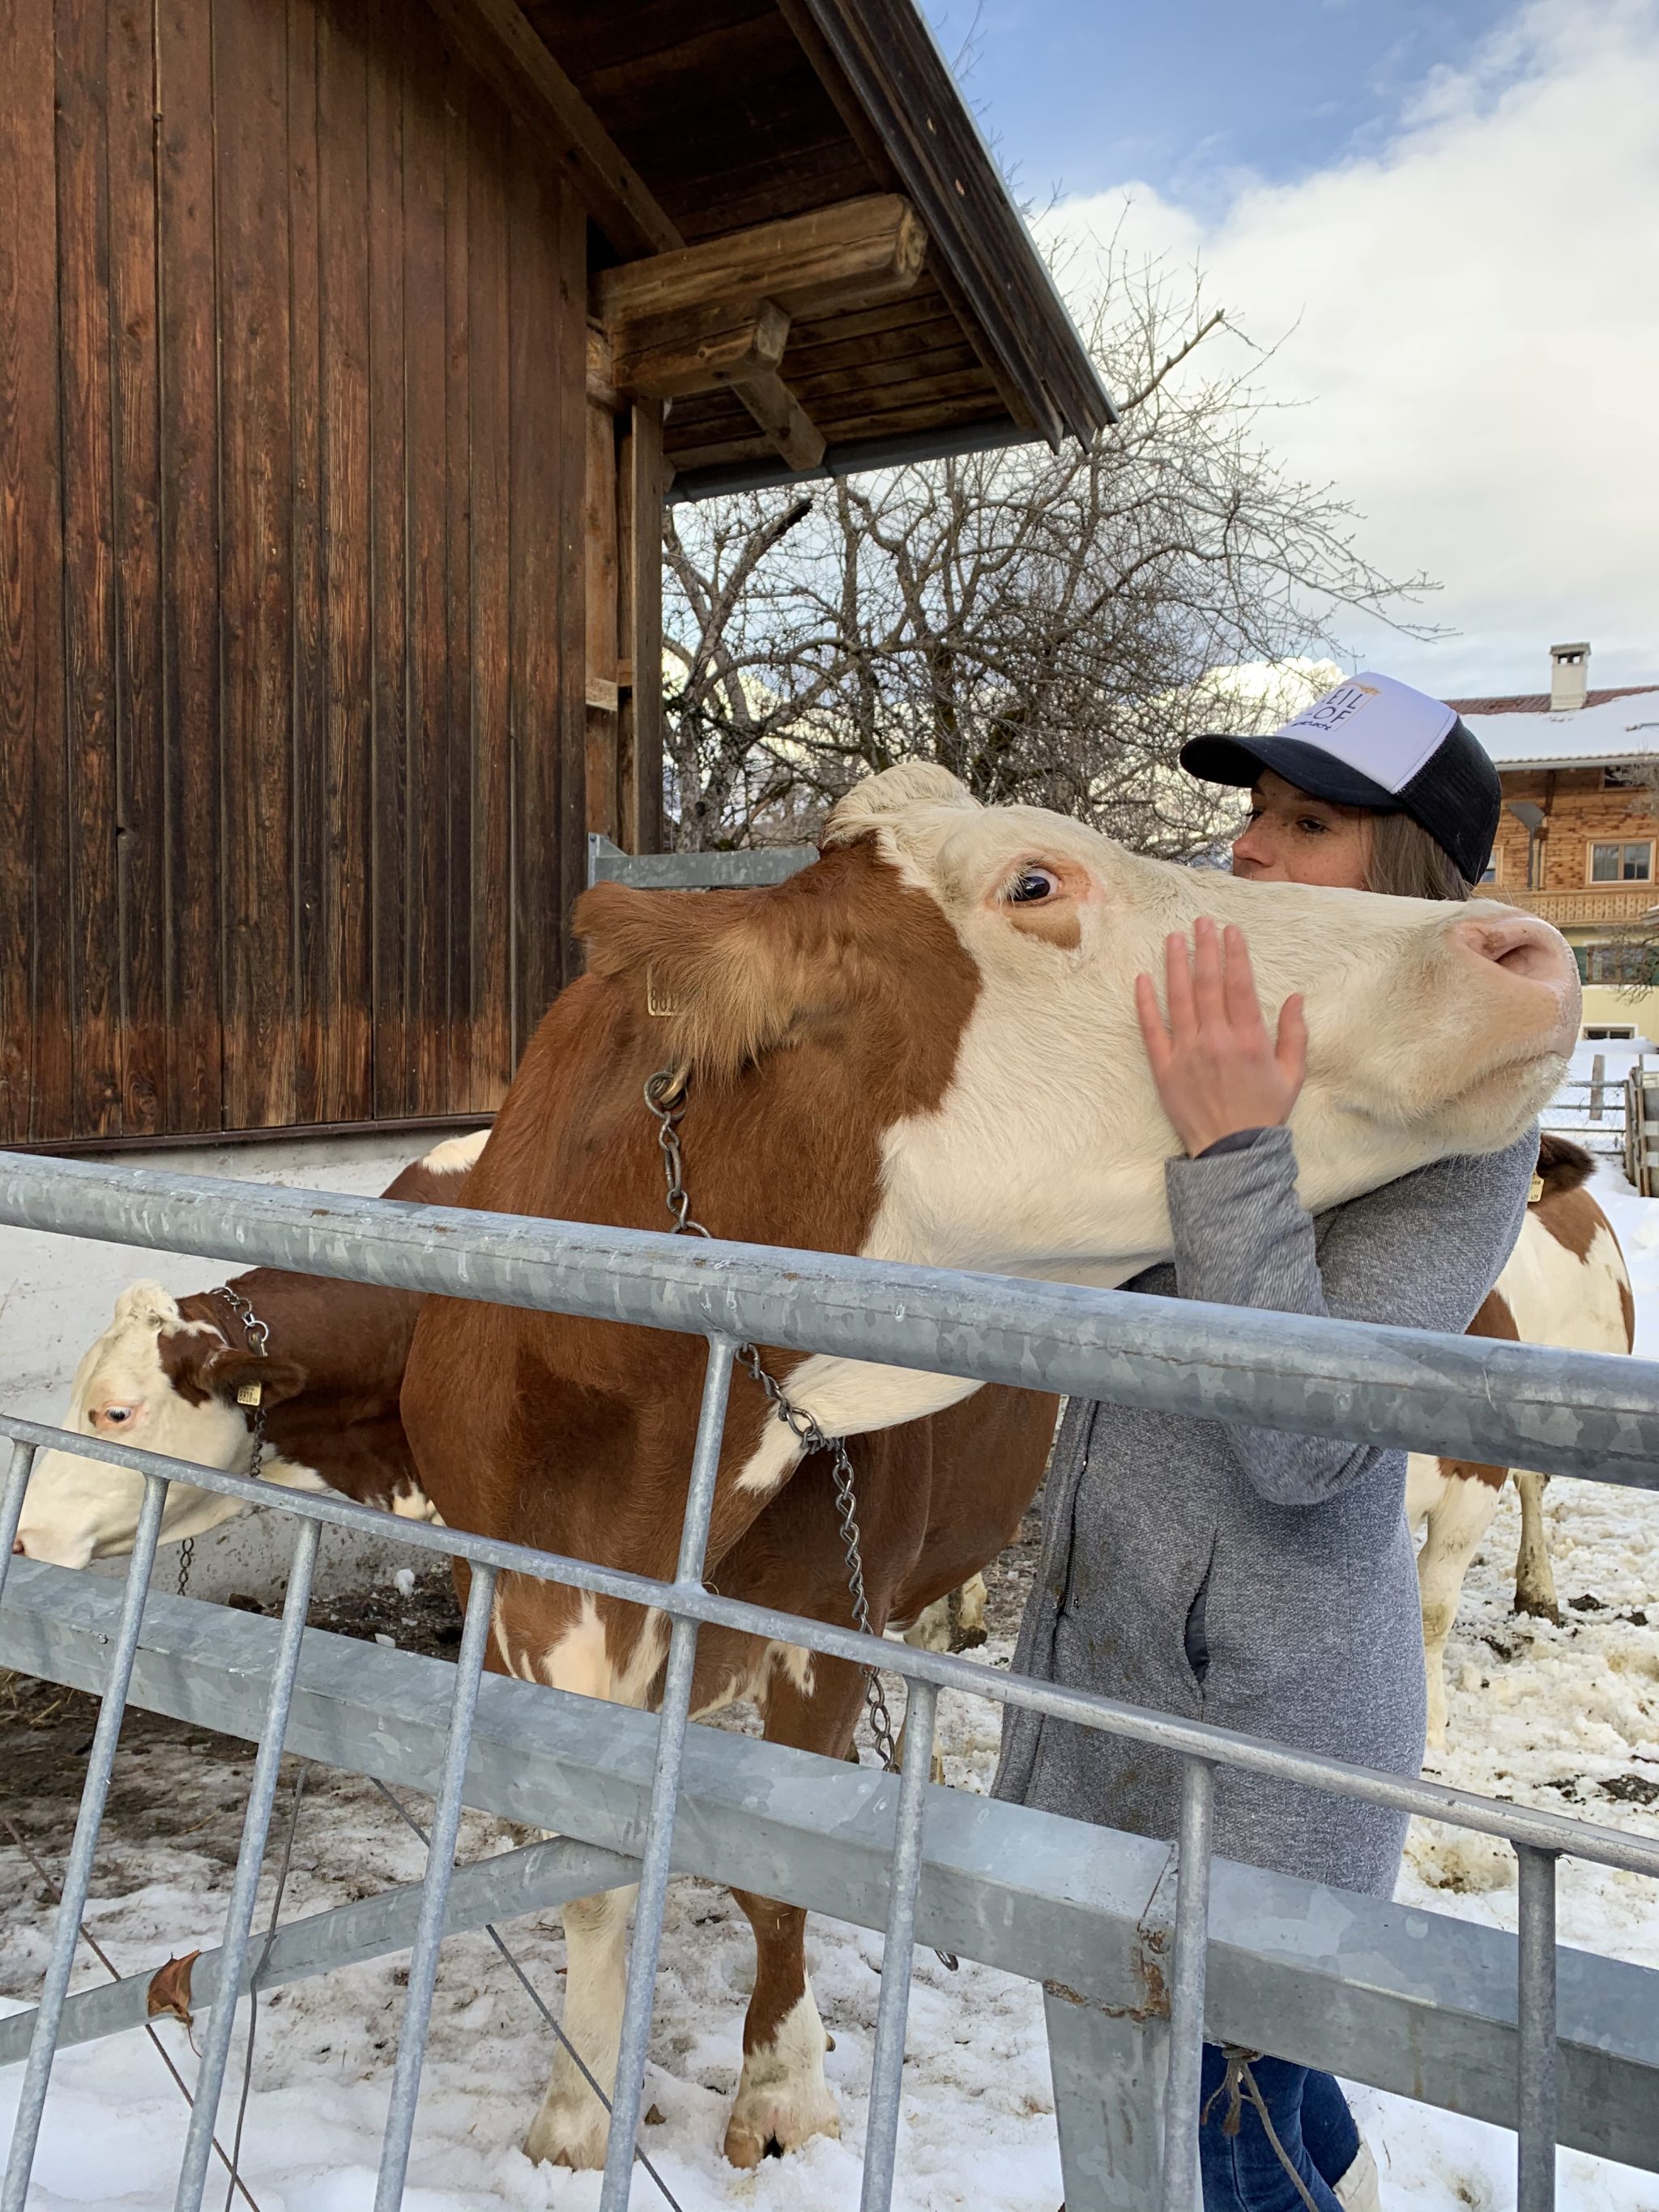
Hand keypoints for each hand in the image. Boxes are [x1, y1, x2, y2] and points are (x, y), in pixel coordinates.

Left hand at [1134, 917, 1306, 1155]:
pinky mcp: (1164, 1068)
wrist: (1231, 1152)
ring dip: (1176, 965)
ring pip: (1179, 999)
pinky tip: (1142, 978)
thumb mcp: (1292, 1074)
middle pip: (1208, 984)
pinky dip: (1145, 1003)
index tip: (1230, 930)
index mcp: (1249, 1040)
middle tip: (1200, 921)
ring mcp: (1187, 1053)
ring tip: (1173, 938)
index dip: (1234, 953)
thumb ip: (1295, 1033)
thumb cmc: (1264, 1113)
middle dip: (1204, 948)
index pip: (1239, 985)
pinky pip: (1152, 1030)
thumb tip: (1296, 997)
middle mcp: (1216, 1041)